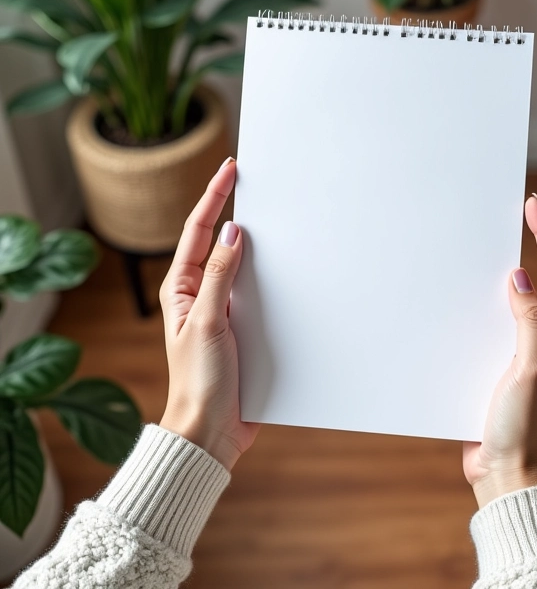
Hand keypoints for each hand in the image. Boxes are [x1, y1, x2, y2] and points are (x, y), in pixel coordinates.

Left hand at [159, 157, 258, 470]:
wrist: (212, 431)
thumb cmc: (199, 380)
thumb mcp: (207, 321)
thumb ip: (219, 276)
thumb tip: (232, 232)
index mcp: (182, 288)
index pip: (198, 231)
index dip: (214, 197)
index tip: (230, 170)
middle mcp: (201, 294)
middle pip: (218, 242)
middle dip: (233, 210)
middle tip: (253, 182)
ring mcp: (223, 310)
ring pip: (243, 266)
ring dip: (259, 244)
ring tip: (275, 216)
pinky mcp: (243, 327)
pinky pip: (259, 292)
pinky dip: (273, 276)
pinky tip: (289, 268)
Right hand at [463, 194, 536, 507]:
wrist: (508, 473)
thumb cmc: (524, 428)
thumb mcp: (529, 369)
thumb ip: (528, 320)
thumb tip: (521, 276)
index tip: (532, 206)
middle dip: (532, 246)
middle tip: (514, 214)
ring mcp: (533, 351)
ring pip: (522, 300)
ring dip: (508, 275)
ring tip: (490, 245)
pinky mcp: (511, 363)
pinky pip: (502, 323)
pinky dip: (490, 304)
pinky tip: (471, 295)